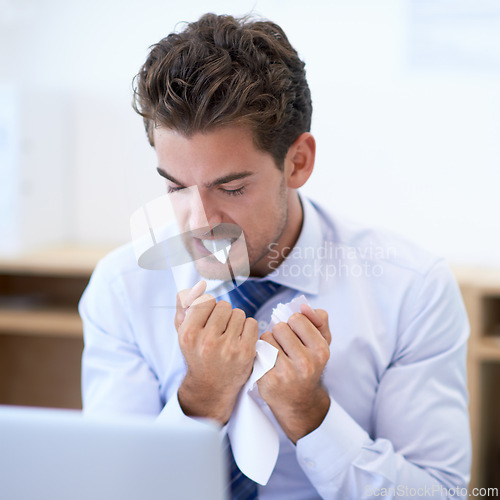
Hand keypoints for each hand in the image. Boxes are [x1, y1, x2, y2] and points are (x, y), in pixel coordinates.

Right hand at [175, 282, 258, 424]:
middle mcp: (207, 341)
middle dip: (223, 314)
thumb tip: (199, 284)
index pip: (206, 300)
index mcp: (188, 333)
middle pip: (224, 305)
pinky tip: (240, 340)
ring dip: (236, 321)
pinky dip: (248, 328)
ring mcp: (228, 348)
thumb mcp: (182, 330)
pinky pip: (252, 323)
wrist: (210, 387)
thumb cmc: (196, 353)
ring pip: (239, 313)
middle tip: (219, 330)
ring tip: (229, 336)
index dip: (209, 309)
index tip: (207, 322)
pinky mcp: (246, 352)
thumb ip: (185, 303)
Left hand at [257, 305, 330, 442]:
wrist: (299, 402)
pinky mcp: (268, 380)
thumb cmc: (309, 366)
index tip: (296, 335)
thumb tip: (303, 306)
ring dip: (268, 343)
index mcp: (321, 350)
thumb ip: (318, 320)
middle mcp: (305, 363)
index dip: (293, 324)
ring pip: (266, 338)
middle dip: (279, 333)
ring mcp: (286, 373)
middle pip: (279, 327)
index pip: (297, 319)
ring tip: (276, 354)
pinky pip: (257, 352)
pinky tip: (268, 363)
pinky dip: (260, 354)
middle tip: (285, 346)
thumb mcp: (322, 343)